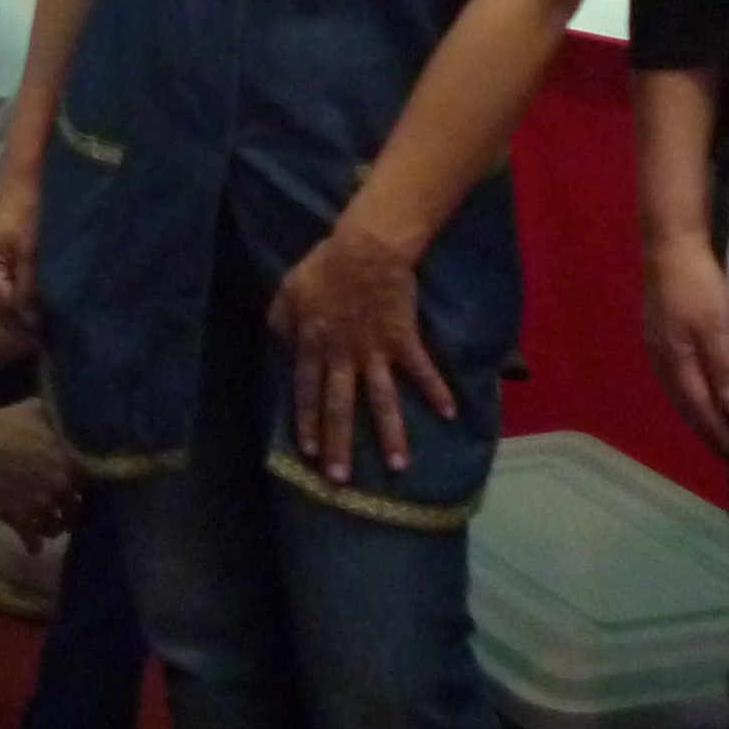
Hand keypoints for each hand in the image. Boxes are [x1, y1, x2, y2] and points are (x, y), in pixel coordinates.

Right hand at [0, 169, 43, 340]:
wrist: (23, 171)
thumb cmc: (28, 208)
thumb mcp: (31, 251)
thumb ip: (29, 288)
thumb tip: (33, 322)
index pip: (3, 310)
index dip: (27, 326)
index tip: (53, 337)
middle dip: (22, 321)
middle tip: (52, 331)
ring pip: (0, 295)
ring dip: (20, 307)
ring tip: (48, 315)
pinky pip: (2, 281)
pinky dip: (18, 292)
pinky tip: (37, 294)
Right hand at [0, 392, 81, 544]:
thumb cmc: (3, 422)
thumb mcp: (37, 410)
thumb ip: (61, 417)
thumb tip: (75, 415)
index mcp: (69, 461)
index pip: (92, 482)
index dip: (85, 486)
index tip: (80, 487)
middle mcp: (60, 486)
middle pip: (77, 508)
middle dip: (72, 508)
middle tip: (66, 507)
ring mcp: (40, 505)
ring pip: (57, 526)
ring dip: (55, 526)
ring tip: (51, 525)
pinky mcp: (18, 518)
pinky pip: (33, 540)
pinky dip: (34, 545)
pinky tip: (34, 547)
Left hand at [266, 219, 453, 482]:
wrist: (366, 249)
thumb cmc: (324, 266)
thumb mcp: (288, 290)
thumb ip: (281, 320)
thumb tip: (279, 342)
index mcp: (313, 345)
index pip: (306, 392)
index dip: (307, 423)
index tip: (309, 453)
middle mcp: (343, 356)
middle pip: (340, 406)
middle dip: (340, 444)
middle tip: (341, 479)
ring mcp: (375, 351)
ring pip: (382, 399)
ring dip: (391, 434)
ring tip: (398, 466)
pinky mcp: (403, 340)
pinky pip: (421, 369)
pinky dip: (437, 390)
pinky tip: (449, 413)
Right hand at [642, 229, 728, 454]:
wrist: (670, 243)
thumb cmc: (696, 283)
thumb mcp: (717, 324)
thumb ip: (724, 365)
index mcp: (674, 360)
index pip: (698, 406)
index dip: (716, 430)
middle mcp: (661, 357)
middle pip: (683, 402)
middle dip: (704, 426)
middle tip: (725, 448)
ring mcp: (657, 342)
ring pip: (678, 388)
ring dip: (696, 409)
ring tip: (715, 423)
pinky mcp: (660, 328)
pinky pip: (677, 372)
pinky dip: (691, 388)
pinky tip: (700, 386)